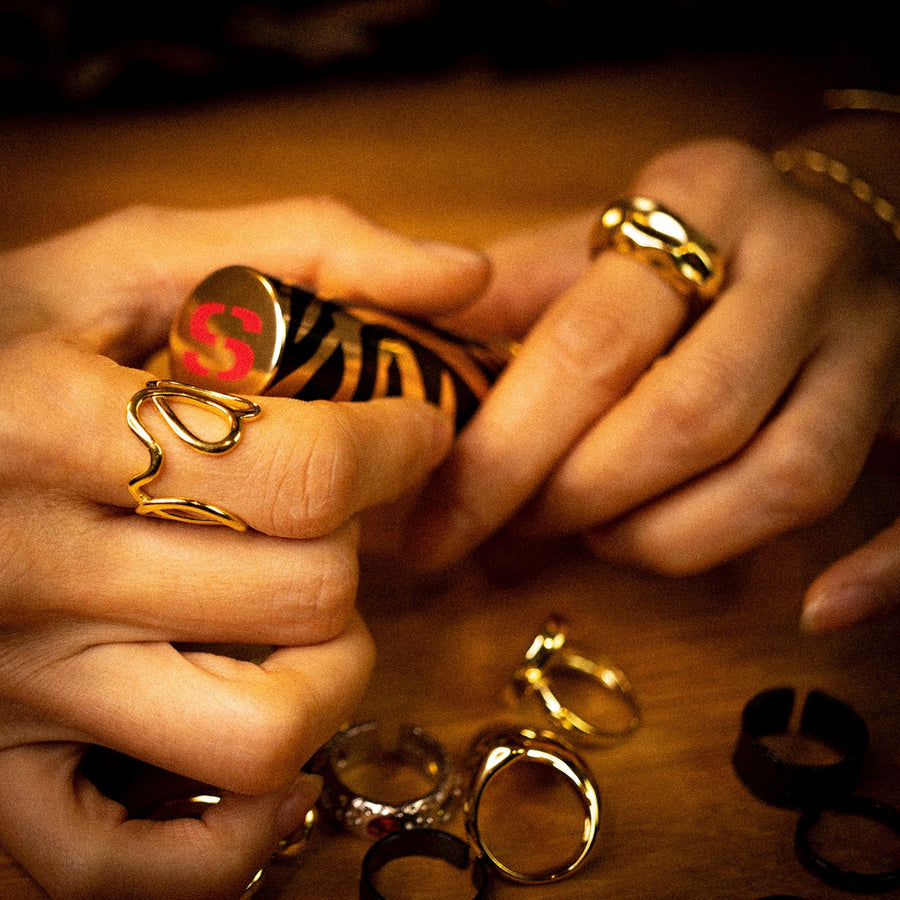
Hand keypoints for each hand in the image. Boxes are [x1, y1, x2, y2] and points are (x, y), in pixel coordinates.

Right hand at [0, 199, 488, 898]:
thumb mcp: (135, 262)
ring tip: (306, 620)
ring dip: (326, 677)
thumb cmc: (9, 346)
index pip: (304, 471)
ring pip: (250, 737)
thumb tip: (464, 274)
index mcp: (56, 427)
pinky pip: (123, 867)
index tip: (413, 430)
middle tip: (333, 513)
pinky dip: (226, 842)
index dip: (401, 446)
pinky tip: (267, 771)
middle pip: (301, 596)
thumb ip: (308, 246)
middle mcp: (31, 573)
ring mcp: (13, 691)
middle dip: (357, 546)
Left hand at [407, 138, 899, 628]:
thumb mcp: (597, 236)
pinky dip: (877, 573)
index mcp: (700, 200)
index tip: (436, 527)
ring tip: (603, 539)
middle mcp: (800, 261)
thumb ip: (507, 299)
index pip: (586, 346)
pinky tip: (816, 611)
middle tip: (515, 528)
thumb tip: (406, 372)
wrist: (852, 210)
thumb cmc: (692, 242)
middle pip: (686, 415)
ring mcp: (878, 337)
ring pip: (787, 474)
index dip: (501, 454)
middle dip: (578, 499)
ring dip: (674, 540)